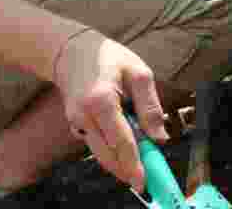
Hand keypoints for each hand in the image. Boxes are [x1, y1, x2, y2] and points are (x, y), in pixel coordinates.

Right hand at [53, 29, 168, 191]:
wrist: (72, 50)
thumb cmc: (108, 57)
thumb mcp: (138, 72)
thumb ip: (150, 106)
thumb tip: (160, 138)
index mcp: (101, 100)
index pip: (121, 141)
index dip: (134, 164)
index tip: (144, 181)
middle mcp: (84, 115)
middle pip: (107, 155)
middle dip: (127, 170)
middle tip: (145, 177)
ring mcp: (75, 121)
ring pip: (100, 154)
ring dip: (119, 163)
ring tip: (137, 162)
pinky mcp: (74, 125)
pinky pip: (94, 145)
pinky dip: (109, 151)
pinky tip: (122, 144)